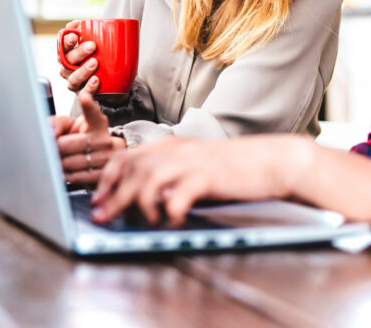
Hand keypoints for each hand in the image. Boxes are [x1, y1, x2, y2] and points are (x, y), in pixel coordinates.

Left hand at [51, 90, 124, 185]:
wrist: (100, 158)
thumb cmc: (80, 139)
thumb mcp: (70, 125)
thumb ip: (56, 123)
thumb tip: (49, 134)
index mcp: (97, 123)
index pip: (92, 112)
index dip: (88, 104)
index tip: (84, 97)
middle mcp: (104, 139)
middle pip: (69, 144)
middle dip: (55, 147)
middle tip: (52, 147)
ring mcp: (106, 158)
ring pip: (71, 162)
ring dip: (59, 162)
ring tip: (58, 159)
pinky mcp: (103, 174)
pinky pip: (78, 177)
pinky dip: (66, 175)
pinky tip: (64, 171)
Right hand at [57, 21, 99, 93]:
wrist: (110, 82)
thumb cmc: (99, 57)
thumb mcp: (95, 43)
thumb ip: (88, 32)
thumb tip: (79, 23)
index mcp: (67, 54)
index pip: (61, 46)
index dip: (65, 41)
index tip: (74, 36)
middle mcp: (67, 69)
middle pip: (66, 62)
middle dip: (78, 53)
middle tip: (92, 46)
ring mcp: (74, 82)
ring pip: (73, 79)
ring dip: (82, 70)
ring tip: (95, 63)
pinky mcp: (83, 94)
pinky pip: (83, 95)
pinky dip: (88, 88)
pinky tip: (96, 81)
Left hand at [90, 134, 315, 226]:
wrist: (273, 160)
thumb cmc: (234, 168)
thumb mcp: (195, 166)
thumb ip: (170, 176)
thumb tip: (142, 200)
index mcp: (170, 146)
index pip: (126, 157)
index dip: (107, 179)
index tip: (97, 200)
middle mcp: (176, 150)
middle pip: (132, 170)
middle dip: (112, 197)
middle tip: (102, 218)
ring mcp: (192, 162)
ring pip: (148, 180)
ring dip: (138, 205)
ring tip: (141, 223)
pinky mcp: (209, 177)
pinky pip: (178, 196)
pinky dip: (170, 213)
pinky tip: (174, 223)